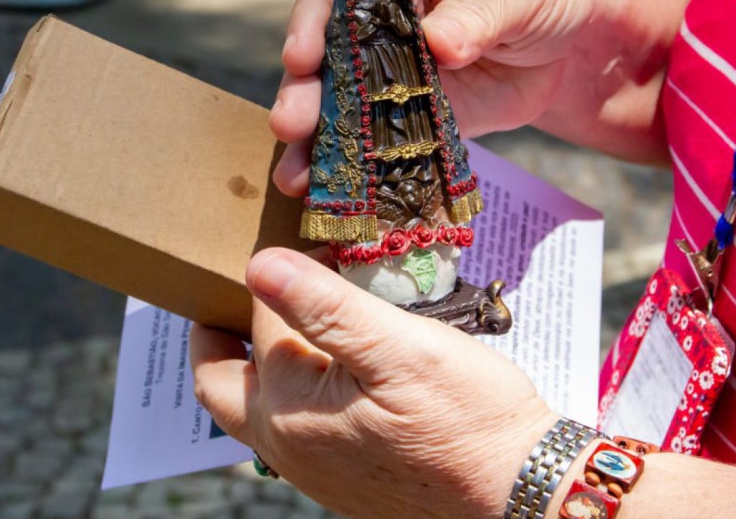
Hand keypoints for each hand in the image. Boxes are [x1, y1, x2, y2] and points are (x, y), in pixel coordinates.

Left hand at [190, 248, 556, 518]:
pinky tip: (328, 368)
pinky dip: (288, 391)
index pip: (259, 319)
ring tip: (283, 318)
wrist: (519, 493)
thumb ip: (324, 306)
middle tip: (232, 289)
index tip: (314, 241)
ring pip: (252, 407)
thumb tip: (256, 264)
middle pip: (219, 381)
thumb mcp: (398, 347)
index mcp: (288, 407)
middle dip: (216, 333)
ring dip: (252, 362)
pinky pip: (289, 430)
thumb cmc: (468, 417)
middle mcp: (285, 445)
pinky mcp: (338, 480)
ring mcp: (310, 469)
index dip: (282, 272)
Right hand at [269, 0, 662, 196]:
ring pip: (343, 99)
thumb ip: (479, 14)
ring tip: (295, 174)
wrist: (579, 40)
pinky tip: (335, 194)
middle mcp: (381, 12)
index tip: (301, 58)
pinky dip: (358, 165)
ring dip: (317, 137)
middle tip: (290, 124)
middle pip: (328, 47)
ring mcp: (390, 65)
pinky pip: (380, 137)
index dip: (315, 19)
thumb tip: (438, 43)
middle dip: (306, 89)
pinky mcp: (412, 112)